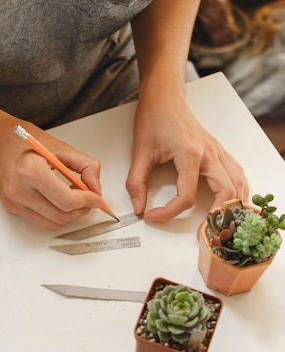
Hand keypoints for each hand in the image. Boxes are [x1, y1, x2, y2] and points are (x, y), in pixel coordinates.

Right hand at [0, 115, 105, 229]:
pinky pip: (41, 221)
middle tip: (89, 199)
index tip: (97, 198)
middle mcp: (19, 190)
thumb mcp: (59, 146)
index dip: (87, 201)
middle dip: (81, 210)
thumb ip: (85, 166)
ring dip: (69, 215)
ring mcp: (14, 202)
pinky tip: (58, 200)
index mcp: (31, 171)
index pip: (67, 200)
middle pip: (61, 216)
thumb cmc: (21, 139)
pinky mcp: (12, 208)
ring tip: (74, 199)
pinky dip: (55, 214)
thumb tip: (96, 188)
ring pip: (52, 223)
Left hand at [125, 92, 248, 222]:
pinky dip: (236, 191)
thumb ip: (137, 182)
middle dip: (215, 217)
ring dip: (231, 206)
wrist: (165, 96)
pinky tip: (228, 202)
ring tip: (217, 222)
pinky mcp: (218, 153)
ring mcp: (217, 153)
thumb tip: (139, 206)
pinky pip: (237, 174)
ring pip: (238, 184)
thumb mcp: (140, 152)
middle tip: (201, 231)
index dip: (168, 213)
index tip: (151, 216)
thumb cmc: (155, 118)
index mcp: (190, 154)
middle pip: (225, 193)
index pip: (186, 197)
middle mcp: (209, 154)